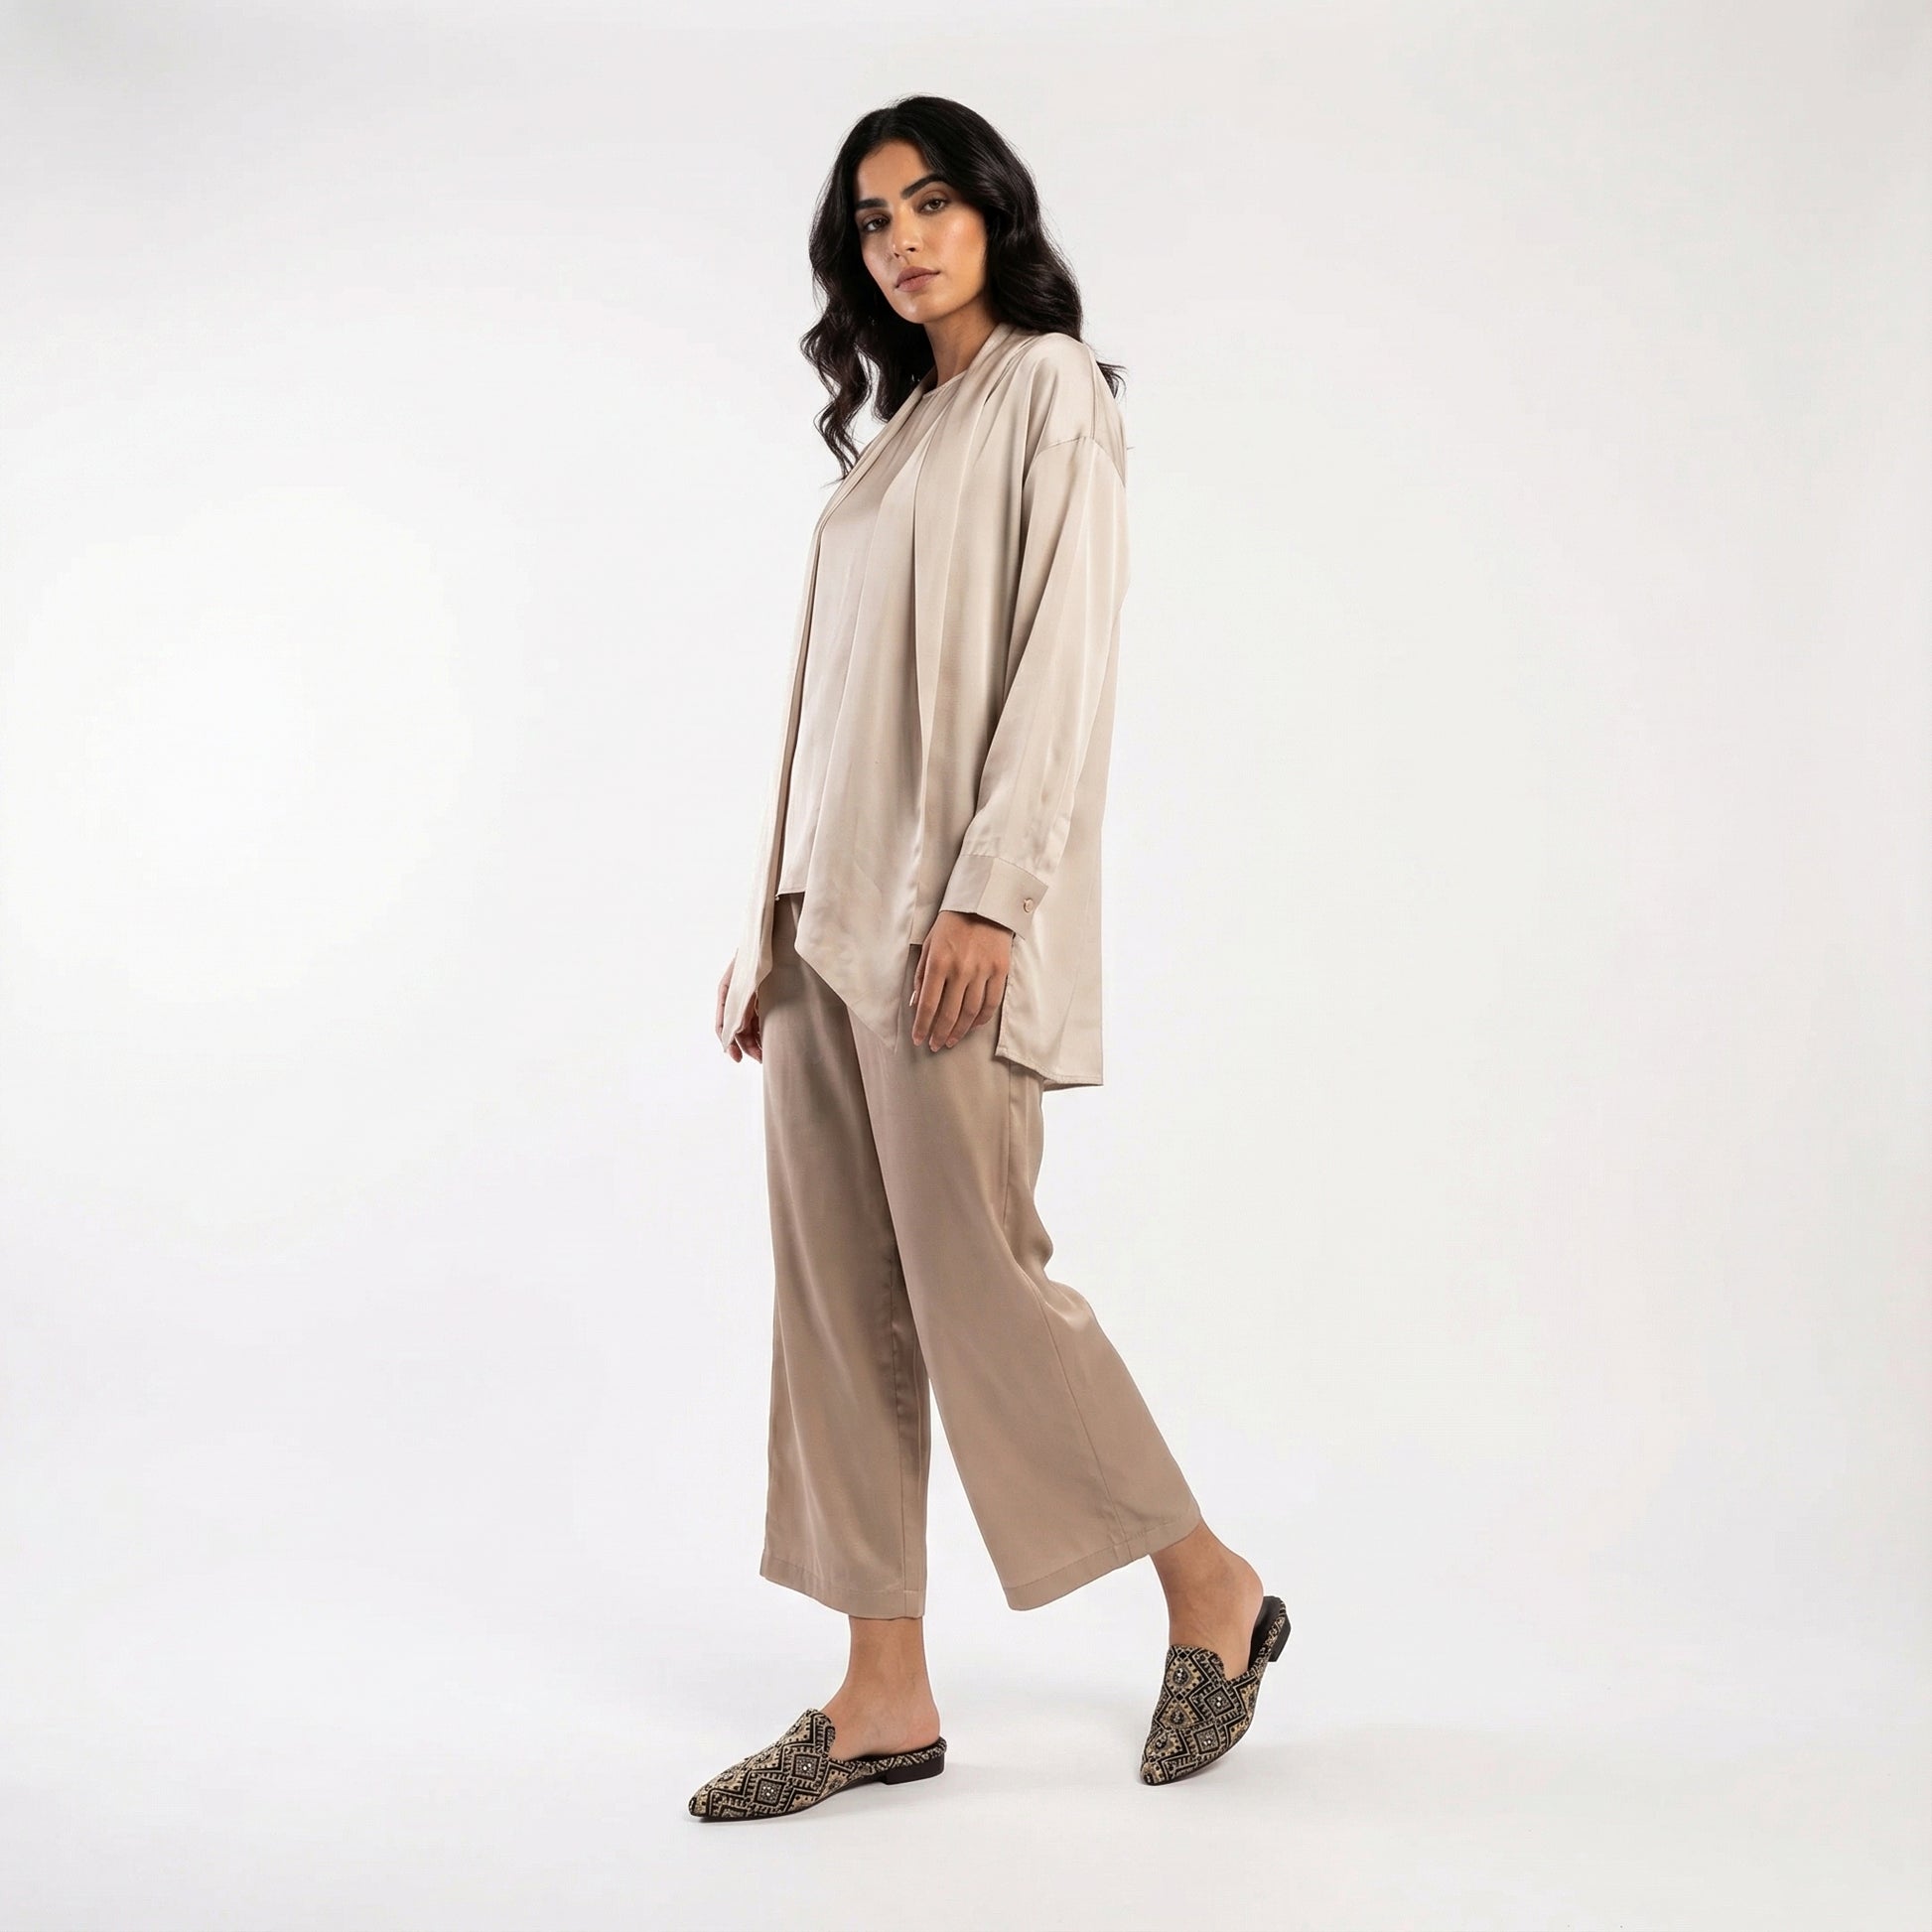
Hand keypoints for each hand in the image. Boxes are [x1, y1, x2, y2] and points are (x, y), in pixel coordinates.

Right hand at [716, 954, 762, 1062]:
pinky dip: (762, 1031)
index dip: (729, 1042)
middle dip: (746, 1046)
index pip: (723, 1023)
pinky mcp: (761, 997)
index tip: (737, 1057)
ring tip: (766, 1055)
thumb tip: (739, 1030)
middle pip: (737, 1028)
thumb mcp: (750, 979)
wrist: (772, 935)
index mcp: (726, 991)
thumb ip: (744, 1003)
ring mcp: (748, 997)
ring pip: (748, 1026)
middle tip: (760, 1059)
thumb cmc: (759, 954)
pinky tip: (770, 1041)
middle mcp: (735, 996)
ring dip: (755, 1041)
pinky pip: (758, 1019)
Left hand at [909, 910, 1011, 1050]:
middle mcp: (960, 969)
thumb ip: (921, 974)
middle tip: (935, 1046)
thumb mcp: (929, 944)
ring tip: (951, 1040)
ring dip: (960, 1031)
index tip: (918, 1040)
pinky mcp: (1000, 971)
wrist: (985, 904)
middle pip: (949, 1013)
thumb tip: (915, 1004)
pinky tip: (972, 1025)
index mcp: (938, 962)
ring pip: (970, 1012)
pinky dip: (981, 1019)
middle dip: (940, 1034)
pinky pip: (991, 1003)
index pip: (927, 1004)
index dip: (922, 1026)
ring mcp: (982, 971)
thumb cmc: (952, 924)